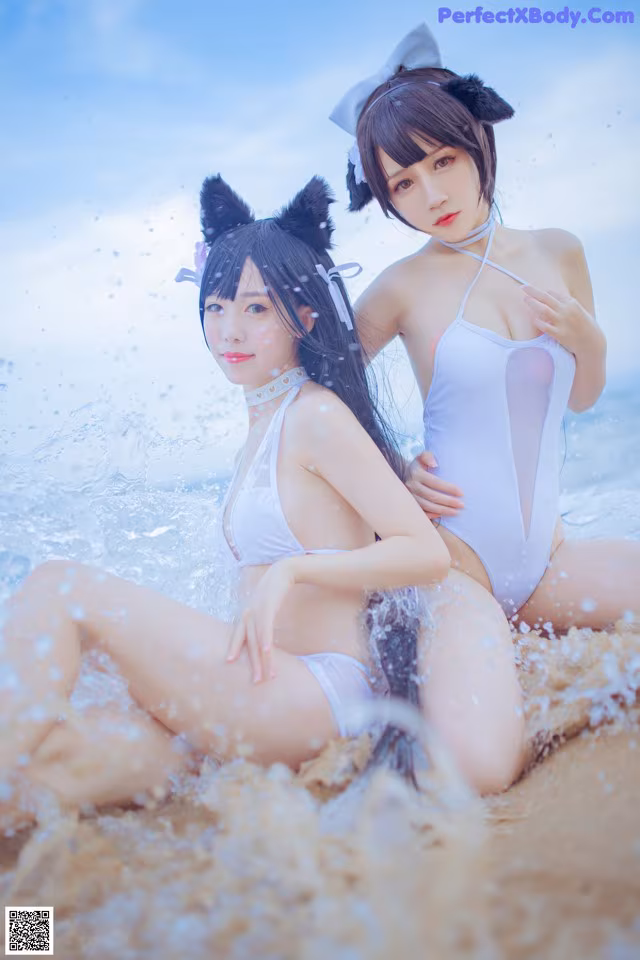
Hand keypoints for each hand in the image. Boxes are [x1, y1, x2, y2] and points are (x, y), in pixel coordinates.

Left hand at [226, 558, 296, 682]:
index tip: (229, 662)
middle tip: (256, 682)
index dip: (233, 648)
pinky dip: (266, 639)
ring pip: (258, 640)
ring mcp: (257, 611)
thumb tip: (260, 636)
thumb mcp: (262, 607)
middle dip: (253, 664)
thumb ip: (259, 620)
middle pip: (249, 644)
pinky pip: (266, 627)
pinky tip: (267, 650)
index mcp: (245, 615)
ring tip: (267, 674)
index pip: (238, 636)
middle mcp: (247, 614)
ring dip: (263, 659)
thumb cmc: (272, 592)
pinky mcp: (268, 607)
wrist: (282, 572)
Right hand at [406, 451, 463, 519]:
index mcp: (416, 474)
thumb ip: (427, 456)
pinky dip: (431, 515)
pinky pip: (421, 512)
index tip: (461, 493)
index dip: (449, 488)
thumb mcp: (422, 457)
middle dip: (449, 502)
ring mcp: (410, 497)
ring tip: (456, 512)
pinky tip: (441, 516)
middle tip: (462, 505)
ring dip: (443, 510)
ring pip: (427, 506)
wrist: (402, 474)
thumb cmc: (419, 466)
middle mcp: (411, 486)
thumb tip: (434, 464)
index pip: (435, 482)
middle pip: (432, 496)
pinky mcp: (410, 504)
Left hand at [522, 285, 594, 353]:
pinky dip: (537, 321)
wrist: (592, 343)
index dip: (543, 292)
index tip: (536, 292)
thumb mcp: (580, 311)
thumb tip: (554, 299)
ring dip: (533, 303)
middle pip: (546, 298)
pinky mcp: (559, 334)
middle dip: (533, 291)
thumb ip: (567, 305)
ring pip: (544, 310)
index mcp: (572, 303)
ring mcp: (562, 322)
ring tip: (525, 299)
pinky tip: (532, 318)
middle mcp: (566, 310)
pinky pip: (545, 326)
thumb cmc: (586, 327)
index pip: (554, 294)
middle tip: (523, 287)